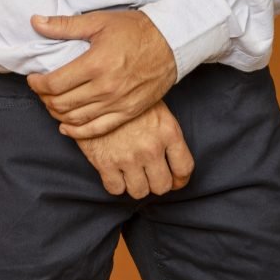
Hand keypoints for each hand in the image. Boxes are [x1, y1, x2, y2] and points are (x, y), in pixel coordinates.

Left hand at [27, 10, 176, 137]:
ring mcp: (117, 103)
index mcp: (95, 64)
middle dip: (44, 98)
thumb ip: (64, 25)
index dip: (38, 84)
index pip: (55, 84)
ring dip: (57, 113)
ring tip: (51, 102)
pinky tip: (66, 127)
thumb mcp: (98, 21)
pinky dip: (78, 132)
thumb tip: (35, 22)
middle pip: (62, 104)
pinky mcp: (128, 112)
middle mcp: (105, 88)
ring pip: (76, 119)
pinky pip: (97, 130)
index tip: (33, 78)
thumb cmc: (134, 29)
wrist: (171, 42)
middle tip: (40, 89)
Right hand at [75, 101, 193, 198]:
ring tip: (132, 172)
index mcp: (168, 131)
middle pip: (162, 186)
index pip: (184, 168)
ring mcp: (128, 157)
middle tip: (150, 175)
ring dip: (136, 184)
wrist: (95, 88)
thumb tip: (173, 160)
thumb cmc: (127, 94)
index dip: (180, 179)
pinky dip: (116, 184)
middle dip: (157, 182)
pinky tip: (115, 171)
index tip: (175, 180)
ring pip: (139, 191)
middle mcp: (151, 147)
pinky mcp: (105, 162)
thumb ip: (166, 132)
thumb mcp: (155, 105)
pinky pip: (116, 189)